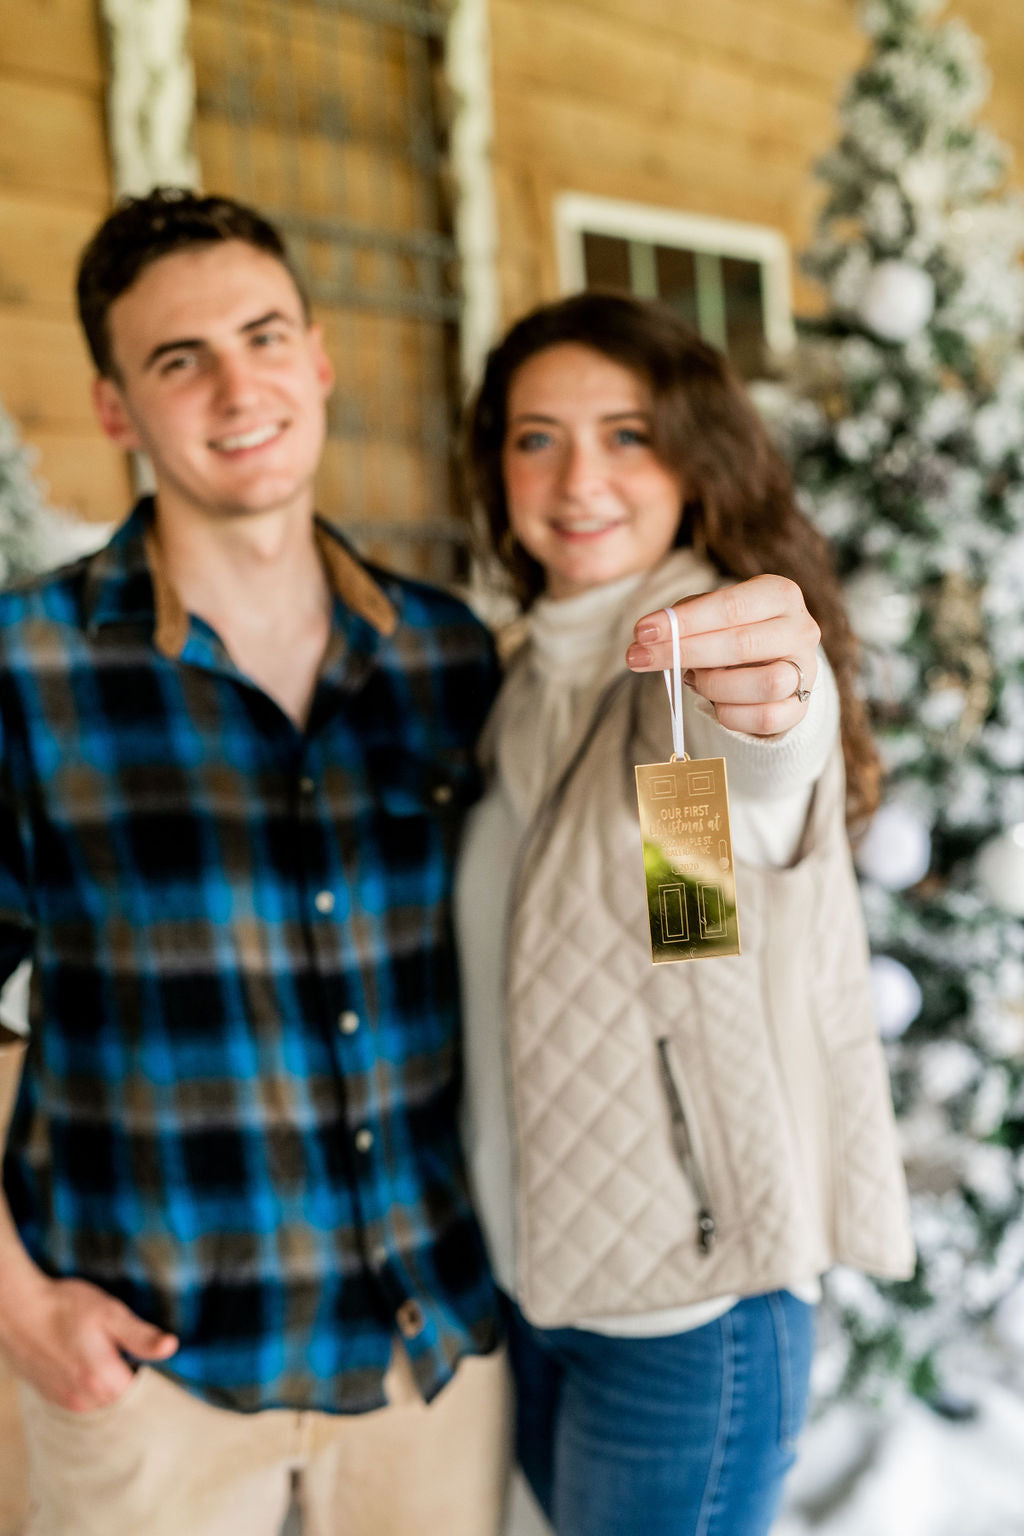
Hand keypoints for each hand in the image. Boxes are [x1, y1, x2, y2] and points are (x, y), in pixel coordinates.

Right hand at [0, 1272, 177, 1412]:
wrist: (18, 1310)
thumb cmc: (66, 1307)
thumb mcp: (110, 1313)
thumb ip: (141, 1336)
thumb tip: (172, 1347)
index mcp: (103, 1381)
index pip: (141, 1392)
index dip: (143, 1370)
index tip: (137, 1350)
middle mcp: (84, 1401)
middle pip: (121, 1398)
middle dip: (125, 1376)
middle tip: (115, 1346)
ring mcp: (65, 1402)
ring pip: (101, 1400)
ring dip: (105, 1380)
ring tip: (96, 1350)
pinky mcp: (51, 1397)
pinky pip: (81, 1398)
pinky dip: (86, 1383)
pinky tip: (79, 1359)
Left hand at [626, 575, 820, 736]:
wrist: (773, 664)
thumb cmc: (735, 630)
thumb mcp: (712, 613)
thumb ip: (686, 618)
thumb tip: (649, 638)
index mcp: (780, 594)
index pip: (730, 606)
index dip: (684, 621)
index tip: (642, 631)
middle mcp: (801, 629)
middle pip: (742, 644)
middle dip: (683, 652)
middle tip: (639, 658)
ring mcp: (806, 670)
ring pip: (763, 684)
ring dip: (714, 684)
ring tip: (693, 678)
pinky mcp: (800, 708)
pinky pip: (764, 718)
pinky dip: (729, 713)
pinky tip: (714, 703)